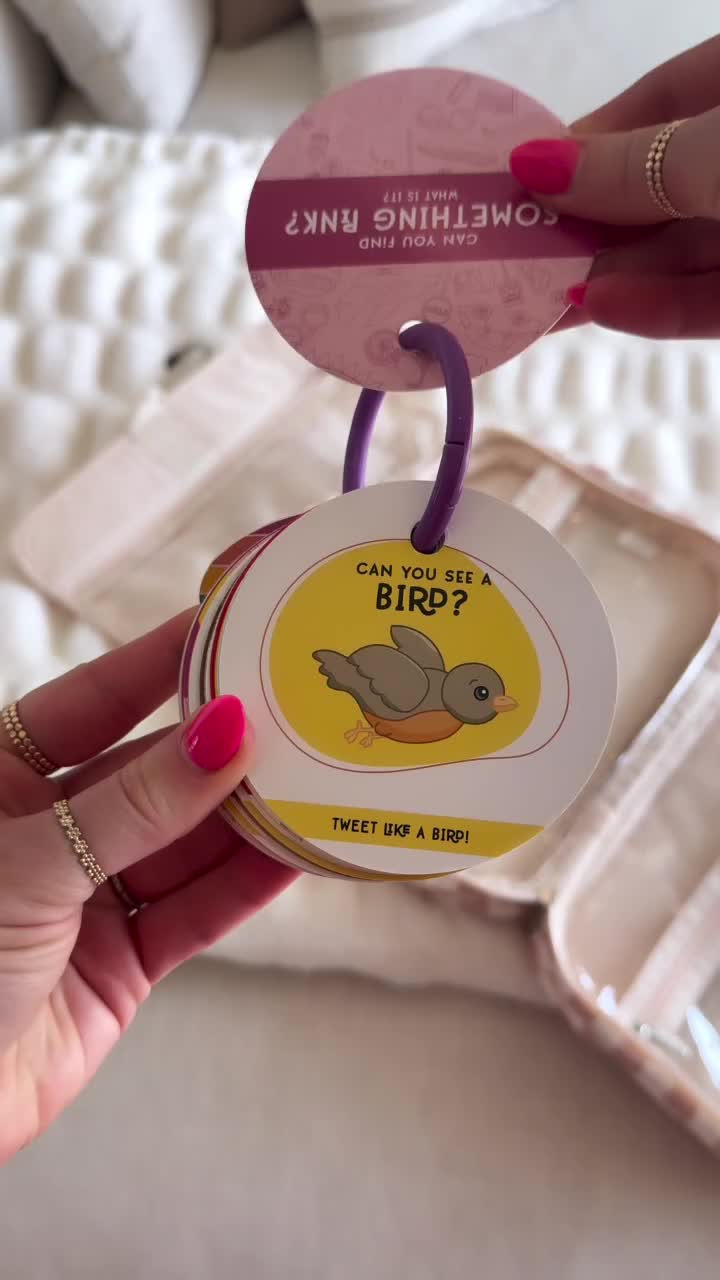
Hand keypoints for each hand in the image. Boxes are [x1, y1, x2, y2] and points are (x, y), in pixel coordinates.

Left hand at [0, 613, 295, 1162]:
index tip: (232, 624)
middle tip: (300, 707)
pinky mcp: (123, 964)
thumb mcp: (29, 864)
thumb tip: (224, 733)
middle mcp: (49, 830)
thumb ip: (133, 805)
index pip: (92, 699)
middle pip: (152, 773)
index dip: (162, 662)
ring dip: (249, 817)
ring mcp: (90, 897)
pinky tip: (298, 851)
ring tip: (320, 775)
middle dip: (225, 746)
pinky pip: (195, 912)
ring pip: (185, 843)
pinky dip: (246, 885)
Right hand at [510, 35, 719, 337]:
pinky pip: (707, 301)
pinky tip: (596, 307)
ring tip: (536, 294)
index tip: (521, 177)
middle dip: (584, 223)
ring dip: (606, 274)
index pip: (657, 104)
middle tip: (507, 248)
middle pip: (656, 191)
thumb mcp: (714, 149)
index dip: (587, 143)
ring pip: (675, 255)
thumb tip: (537, 167)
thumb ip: (632, 166)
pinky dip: (654, 308)